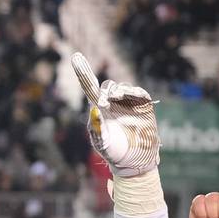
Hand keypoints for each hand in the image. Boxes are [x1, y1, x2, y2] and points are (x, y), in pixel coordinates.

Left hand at [72, 53, 159, 176]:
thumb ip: (96, 127)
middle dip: (107, 90)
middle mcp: (112, 103)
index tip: (75, 56)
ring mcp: (128, 104)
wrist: (133, 161)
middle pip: (107, 86)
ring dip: (120, 90)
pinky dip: (136, 92)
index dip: (83, 72)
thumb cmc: (113, 152)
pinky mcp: (143, 106)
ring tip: (116, 99)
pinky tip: (132, 96)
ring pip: (123, 87)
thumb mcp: (101, 142)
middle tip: (106, 101)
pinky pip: (140, 93)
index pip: (89, 87)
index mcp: (98, 109)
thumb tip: (94, 108)